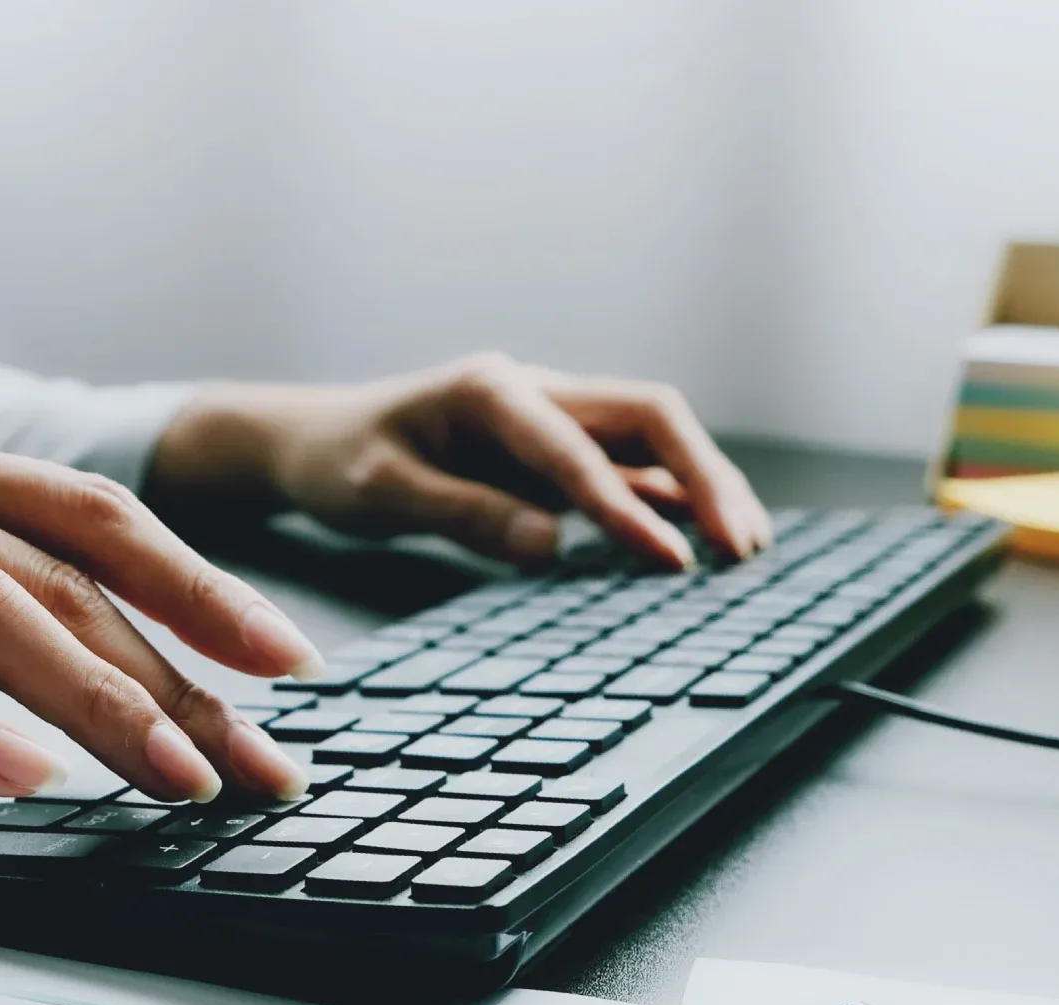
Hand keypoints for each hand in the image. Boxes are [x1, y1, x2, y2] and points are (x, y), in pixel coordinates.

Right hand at [0, 415, 319, 803]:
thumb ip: (13, 603)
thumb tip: (177, 685)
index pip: (88, 513)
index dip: (197, 586)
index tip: (283, 663)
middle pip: (49, 572)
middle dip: (166, 674)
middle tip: (246, 759)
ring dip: (90, 705)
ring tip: (170, 777)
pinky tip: (20, 776)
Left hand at [149, 354, 769, 567]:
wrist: (312, 441)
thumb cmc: (339, 463)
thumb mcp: (381, 493)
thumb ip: (465, 514)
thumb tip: (553, 544)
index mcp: (490, 390)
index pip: (578, 447)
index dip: (627, 506)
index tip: (670, 562)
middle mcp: (534, 392)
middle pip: (647, 417)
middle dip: (702, 477)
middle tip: (742, 549)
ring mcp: (549, 419)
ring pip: (650, 441)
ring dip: (701, 488)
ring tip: (746, 551)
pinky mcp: (552, 453)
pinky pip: (628, 471)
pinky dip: (669, 503)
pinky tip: (703, 544)